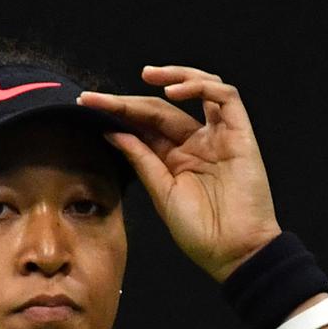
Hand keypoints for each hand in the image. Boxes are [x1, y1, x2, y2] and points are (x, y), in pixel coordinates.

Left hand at [78, 65, 281, 282]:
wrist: (233, 252)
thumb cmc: (200, 232)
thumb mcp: (161, 193)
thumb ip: (141, 159)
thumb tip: (112, 132)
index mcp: (175, 159)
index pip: (145, 126)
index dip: (118, 112)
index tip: (87, 104)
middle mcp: (196, 144)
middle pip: (162, 109)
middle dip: (129, 100)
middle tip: (97, 97)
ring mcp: (219, 137)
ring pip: (199, 89)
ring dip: (173, 76)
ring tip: (146, 76)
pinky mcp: (240, 135)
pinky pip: (225, 97)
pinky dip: (201, 87)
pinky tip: (175, 92)